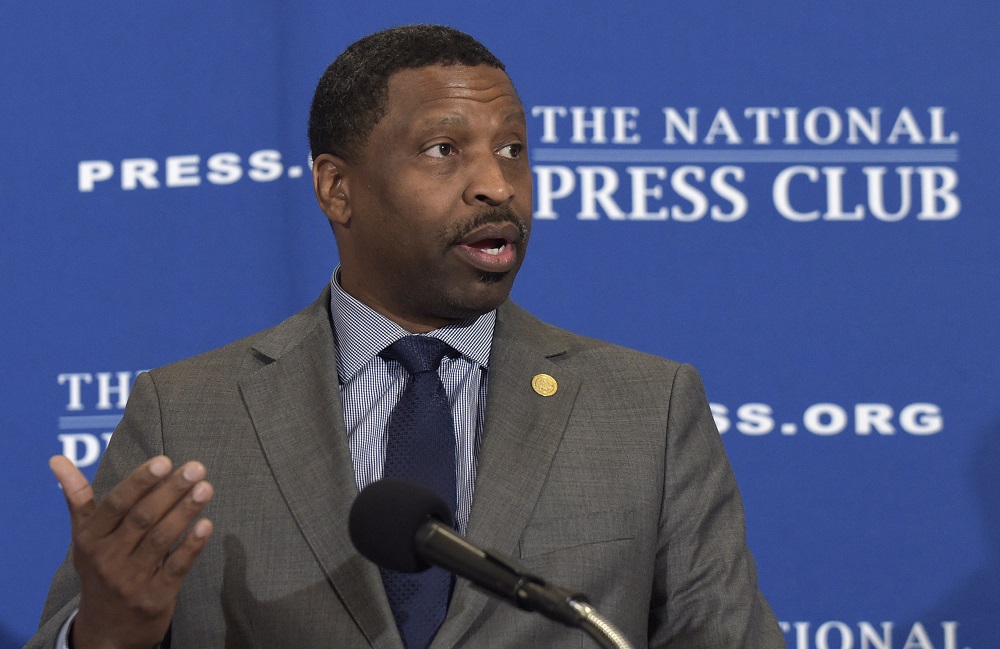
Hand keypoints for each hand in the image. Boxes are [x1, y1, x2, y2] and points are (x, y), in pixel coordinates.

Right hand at [50, 455, 213, 648]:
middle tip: (196, 468)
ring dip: (185, 512)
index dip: (140, 482)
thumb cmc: (100, 569)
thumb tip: (57, 459)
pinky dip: (191, 546)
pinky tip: (207, 525)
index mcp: (91, 539)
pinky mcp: (154, 598)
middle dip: (171, 491)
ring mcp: (131, 580)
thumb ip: (78, 498)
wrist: (106, 630)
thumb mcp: (84, 537)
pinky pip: (175, 567)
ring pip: (161, 539)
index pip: (117, 504)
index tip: (164, 460)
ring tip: (206, 488)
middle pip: (143, 518)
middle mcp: (108, 559)